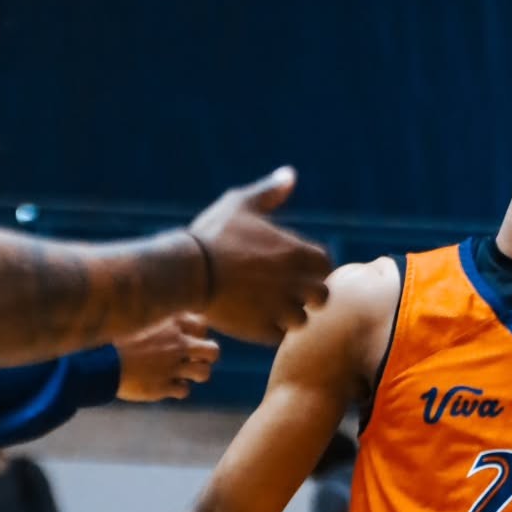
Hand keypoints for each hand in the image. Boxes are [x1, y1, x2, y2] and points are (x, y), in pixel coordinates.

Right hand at [114, 312, 219, 402]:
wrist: (94, 359)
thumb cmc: (111, 336)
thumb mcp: (135, 317)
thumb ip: (155, 319)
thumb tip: (167, 322)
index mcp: (169, 321)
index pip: (202, 324)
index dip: (196, 333)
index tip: (185, 336)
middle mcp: (176, 343)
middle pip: (213, 350)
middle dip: (205, 356)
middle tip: (191, 359)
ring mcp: (172, 366)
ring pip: (205, 373)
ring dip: (195, 375)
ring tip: (181, 374)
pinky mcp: (164, 386)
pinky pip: (184, 391)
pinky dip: (177, 389)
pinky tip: (164, 385)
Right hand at [186, 168, 331, 343]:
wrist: (186, 271)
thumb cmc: (213, 234)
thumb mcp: (240, 204)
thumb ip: (269, 192)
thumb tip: (290, 175)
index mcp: (295, 252)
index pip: (325, 265)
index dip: (313, 267)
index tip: (296, 268)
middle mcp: (295, 283)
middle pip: (322, 296)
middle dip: (308, 294)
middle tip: (286, 290)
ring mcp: (280, 308)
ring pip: (302, 319)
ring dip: (290, 314)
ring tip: (269, 306)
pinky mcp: (262, 330)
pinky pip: (280, 336)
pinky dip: (272, 330)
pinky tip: (256, 318)